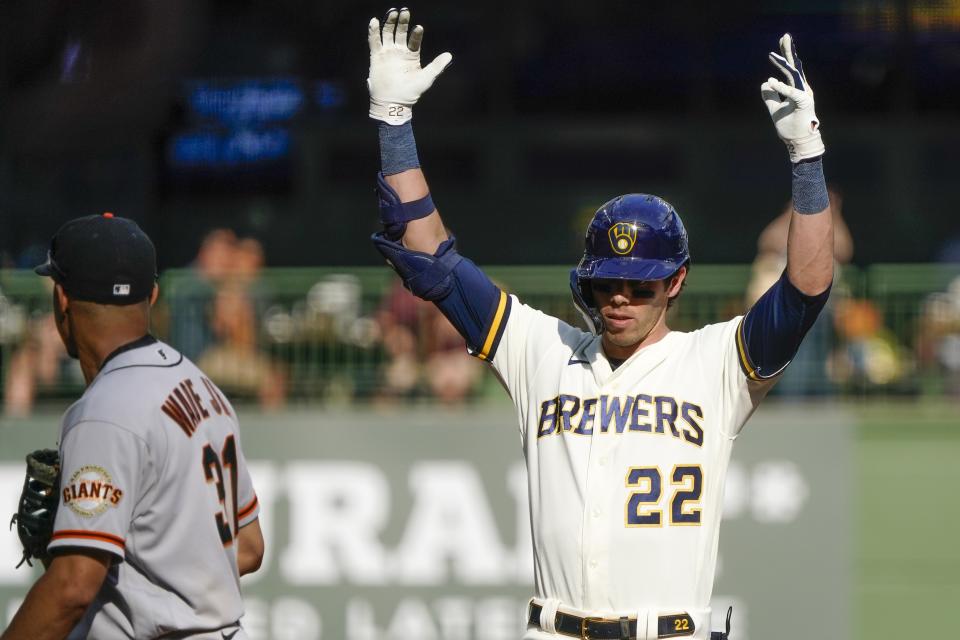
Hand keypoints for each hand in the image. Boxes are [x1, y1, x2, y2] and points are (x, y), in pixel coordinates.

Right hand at [367, 8, 452, 124]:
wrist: (393, 103)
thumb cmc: (411, 92)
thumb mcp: (426, 78)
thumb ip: (437, 66)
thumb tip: (449, 55)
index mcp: (412, 55)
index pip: (414, 40)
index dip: (416, 33)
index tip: (419, 28)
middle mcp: (399, 52)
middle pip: (400, 32)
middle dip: (402, 22)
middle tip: (404, 11)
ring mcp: (388, 53)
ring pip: (387, 33)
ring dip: (389, 23)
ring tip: (393, 12)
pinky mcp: (376, 57)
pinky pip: (374, 42)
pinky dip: (373, 31)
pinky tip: (374, 21)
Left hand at [761, 33, 824, 162]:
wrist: (798, 141)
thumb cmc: (789, 126)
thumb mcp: (775, 109)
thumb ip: (770, 96)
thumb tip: (765, 84)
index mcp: (796, 89)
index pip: (790, 69)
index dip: (786, 55)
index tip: (782, 41)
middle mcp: (802, 89)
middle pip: (794, 67)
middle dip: (789, 51)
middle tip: (785, 36)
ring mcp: (804, 95)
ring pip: (793, 76)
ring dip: (783, 64)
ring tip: (772, 55)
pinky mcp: (804, 103)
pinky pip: (792, 93)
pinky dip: (781, 87)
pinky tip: (771, 81)